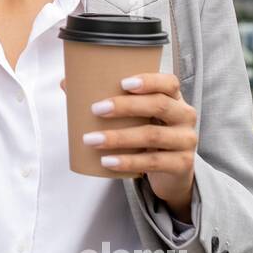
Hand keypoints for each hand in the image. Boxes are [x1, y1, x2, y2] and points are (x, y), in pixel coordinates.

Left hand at [61, 73, 196, 219]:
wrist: (171, 172)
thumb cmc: (147, 133)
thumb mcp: (135, 116)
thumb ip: (107, 99)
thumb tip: (66, 83)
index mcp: (174, 98)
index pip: (169, 82)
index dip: (149, 80)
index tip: (122, 82)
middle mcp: (185, 116)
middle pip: (159, 105)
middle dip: (125, 106)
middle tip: (96, 109)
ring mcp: (185, 141)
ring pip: (152, 135)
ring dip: (119, 137)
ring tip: (91, 140)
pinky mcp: (182, 164)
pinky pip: (153, 162)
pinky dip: (128, 162)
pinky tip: (107, 161)